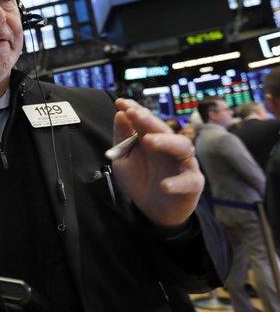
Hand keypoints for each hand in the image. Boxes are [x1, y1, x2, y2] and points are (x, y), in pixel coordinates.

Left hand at [111, 98, 202, 227]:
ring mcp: (183, 164)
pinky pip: (188, 180)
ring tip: (148, 141)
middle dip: (149, 120)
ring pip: (181, 147)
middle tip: (134, 113)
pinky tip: (164, 185)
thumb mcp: (124, 160)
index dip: (135, 110)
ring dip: (165, 142)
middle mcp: (170, 148)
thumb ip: (123, 139)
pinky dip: (177, 182)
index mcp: (152, 140)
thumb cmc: (140, 180)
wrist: (153, 209)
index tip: (120, 102)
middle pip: (163, 130)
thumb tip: (120, 114)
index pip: (146, 121)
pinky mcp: (192, 183)